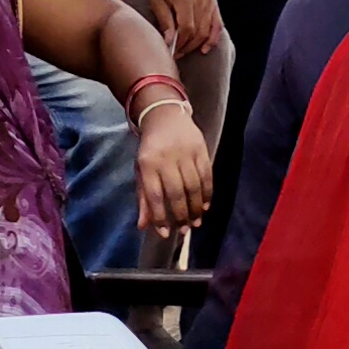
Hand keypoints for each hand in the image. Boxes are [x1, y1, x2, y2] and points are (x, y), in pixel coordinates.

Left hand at [133, 97, 212, 235]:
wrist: (165, 115)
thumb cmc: (150, 149)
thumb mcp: (141, 170)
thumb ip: (143, 198)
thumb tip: (143, 226)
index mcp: (147, 164)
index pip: (155, 195)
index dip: (160, 216)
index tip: (165, 233)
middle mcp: (166, 158)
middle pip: (176, 193)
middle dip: (181, 215)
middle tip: (184, 231)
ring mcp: (185, 153)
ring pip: (193, 186)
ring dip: (196, 208)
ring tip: (196, 223)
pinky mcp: (201, 149)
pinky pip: (206, 176)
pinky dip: (207, 194)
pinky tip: (205, 207)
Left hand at [143, 0, 220, 58]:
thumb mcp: (156, 1)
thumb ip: (164, 21)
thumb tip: (169, 42)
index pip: (186, 27)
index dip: (180, 43)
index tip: (171, 51)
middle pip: (198, 31)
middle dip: (187, 46)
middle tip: (176, 54)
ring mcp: (209, 1)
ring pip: (207, 31)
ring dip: (196, 45)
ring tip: (185, 51)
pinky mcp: (214, 3)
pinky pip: (217, 25)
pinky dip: (213, 38)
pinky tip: (205, 48)